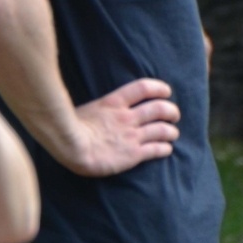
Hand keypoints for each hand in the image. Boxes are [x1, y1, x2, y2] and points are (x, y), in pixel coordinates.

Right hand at [59, 77, 180, 175]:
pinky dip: (165, 148)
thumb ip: (99, 109)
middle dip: (172, 111)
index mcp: (113, 103)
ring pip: (163, 130)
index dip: (159, 88)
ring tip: (172, 133)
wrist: (70, 147)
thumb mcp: (85, 110)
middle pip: (160, 109)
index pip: (143, 88)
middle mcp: (126, 117)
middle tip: (173, 115)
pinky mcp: (134, 154)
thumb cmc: (68, 128)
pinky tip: (166, 149)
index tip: (166, 92)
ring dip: (172, 131)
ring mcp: (132, 136)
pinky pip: (158, 149)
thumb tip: (100, 109)